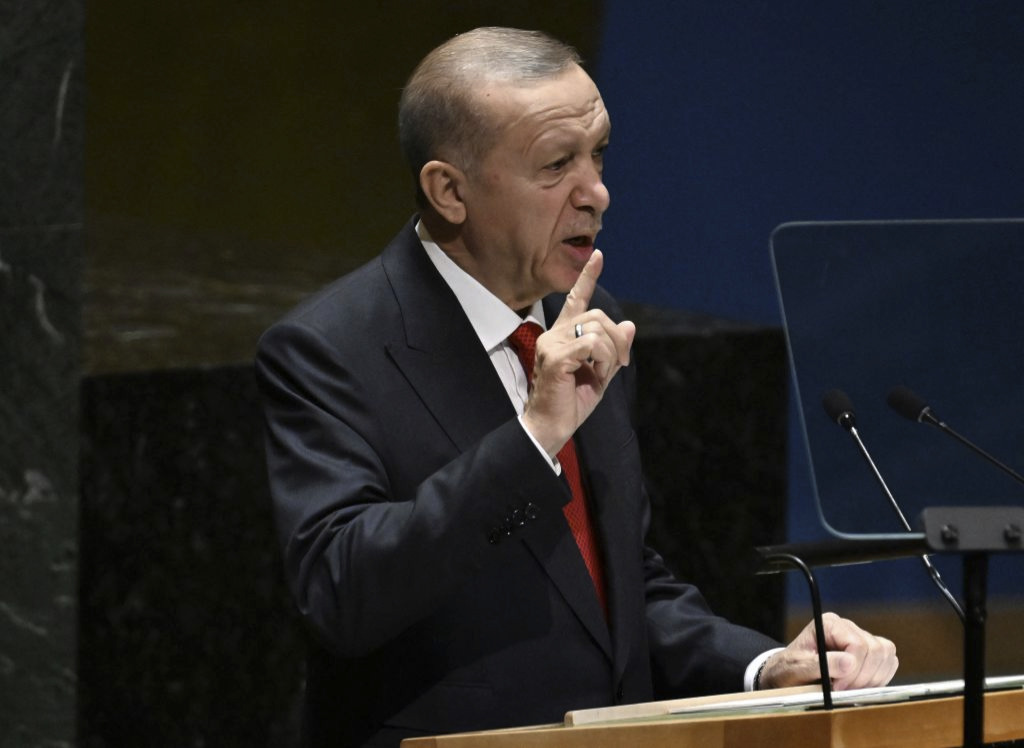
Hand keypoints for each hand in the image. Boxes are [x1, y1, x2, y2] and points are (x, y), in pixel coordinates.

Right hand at [521, 250, 635, 454]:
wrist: (550, 428)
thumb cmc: (570, 404)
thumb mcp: (600, 374)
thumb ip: (613, 350)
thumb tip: (629, 324)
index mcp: (562, 336)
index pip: (576, 299)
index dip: (588, 277)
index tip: (599, 256)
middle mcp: (553, 334)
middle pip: (596, 315)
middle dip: (616, 339)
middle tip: (620, 363)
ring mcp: (552, 344)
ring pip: (596, 328)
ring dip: (610, 352)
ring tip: (603, 373)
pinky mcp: (555, 357)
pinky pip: (591, 345)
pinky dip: (603, 360)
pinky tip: (596, 375)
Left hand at [758, 612, 897, 690]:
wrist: (787, 675)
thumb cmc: (789, 669)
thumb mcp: (798, 668)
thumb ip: (822, 664)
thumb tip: (850, 662)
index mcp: (829, 624)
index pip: (857, 643)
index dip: (853, 669)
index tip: (836, 686)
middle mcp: (847, 627)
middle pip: (875, 649)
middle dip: (862, 676)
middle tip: (842, 691)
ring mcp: (860, 638)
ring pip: (886, 655)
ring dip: (872, 678)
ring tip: (849, 689)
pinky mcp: (869, 653)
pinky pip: (889, 663)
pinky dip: (879, 678)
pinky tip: (859, 686)